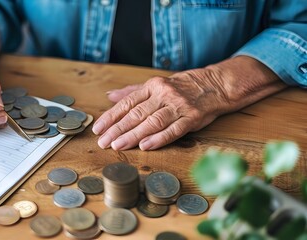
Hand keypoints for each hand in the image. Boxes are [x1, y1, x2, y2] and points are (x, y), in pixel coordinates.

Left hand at [92, 56, 284, 150]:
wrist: (215, 85)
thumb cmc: (183, 87)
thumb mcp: (157, 85)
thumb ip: (132, 92)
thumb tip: (109, 96)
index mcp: (152, 86)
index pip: (127, 103)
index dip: (111, 117)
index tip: (98, 128)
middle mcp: (163, 95)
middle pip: (136, 114)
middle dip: (117, 129)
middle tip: (103, 142)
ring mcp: (178, 106)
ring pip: (151, 122)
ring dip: (133, 135)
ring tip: (117, 145)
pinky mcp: (192, 118)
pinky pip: (173, 129)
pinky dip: (159, 138)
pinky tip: (145, 146)